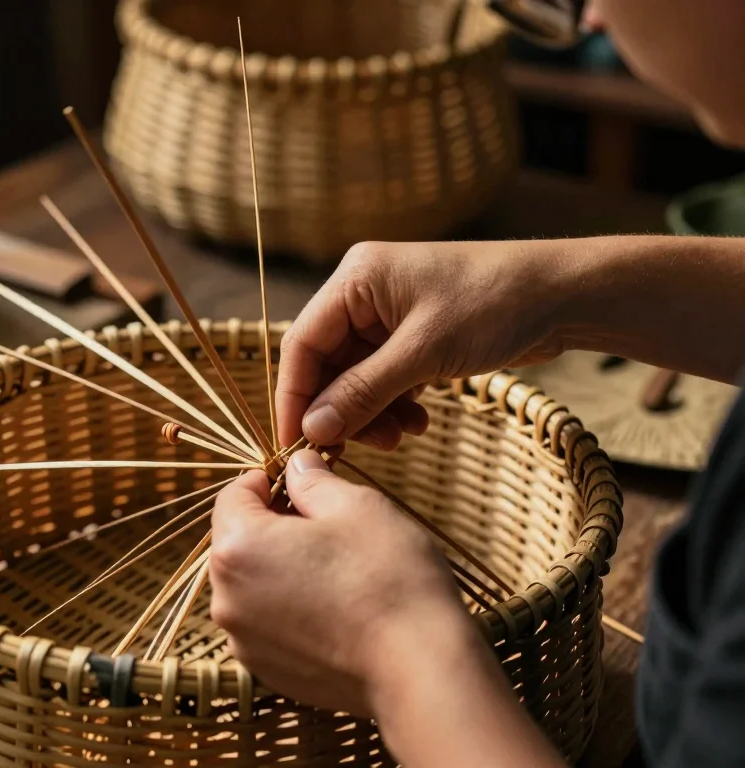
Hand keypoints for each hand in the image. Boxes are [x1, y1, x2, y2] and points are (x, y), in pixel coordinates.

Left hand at [209, 449, 474, 714]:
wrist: (419, 669)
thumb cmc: (388, 578)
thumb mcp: (355, 505)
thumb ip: (312, 480)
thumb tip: (297, 466)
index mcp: (238, 547)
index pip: (233, 495)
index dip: (268, 479)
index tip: (301, 480)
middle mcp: (227, 597)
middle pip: (238, 541)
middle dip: (273, 523)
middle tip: (325, 520)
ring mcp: (244, 640)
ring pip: (252, 583)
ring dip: (281, 566)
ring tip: (334, 565)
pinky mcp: (267, 670)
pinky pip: (266, 621)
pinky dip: (290, 606)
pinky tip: (334, 604)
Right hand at [277, 240, 566, 447]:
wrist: (563, 294)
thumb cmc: (494, 304)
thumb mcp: (424, 352)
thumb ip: (364, 392)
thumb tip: (314, 430)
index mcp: (355, 280)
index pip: (302, 343)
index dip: (294, 397)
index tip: (295, 445)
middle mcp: (364, 294)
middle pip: (327, 364)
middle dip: (341, 410)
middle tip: (357, 450)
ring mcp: (388, 316)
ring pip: (356, 378)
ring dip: (371, 414)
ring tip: (399, 437)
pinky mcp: (413, 336)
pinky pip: (385, 379)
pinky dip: (394, 406)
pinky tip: (417, 423)